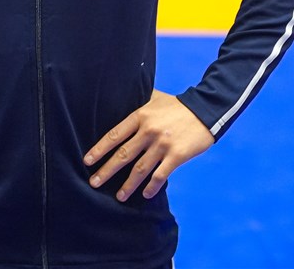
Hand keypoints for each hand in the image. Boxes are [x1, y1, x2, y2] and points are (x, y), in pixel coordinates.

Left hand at [84, 90, 213, 201]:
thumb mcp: (154, 98)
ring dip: (128, 184)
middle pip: (123, 155)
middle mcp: (148, 131)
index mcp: (140, 116)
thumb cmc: (178, 105)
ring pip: (140, 169)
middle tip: (94, 183)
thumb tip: (122, 97)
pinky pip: (160, 175)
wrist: (206, 110)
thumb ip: (139, 102)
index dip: (99, 149)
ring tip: (119, 196)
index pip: (114, 135)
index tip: (88, 161)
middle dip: (106, 170)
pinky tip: (146, 194)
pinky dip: (152, 186)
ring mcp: (162, 144)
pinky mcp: (177, 155)